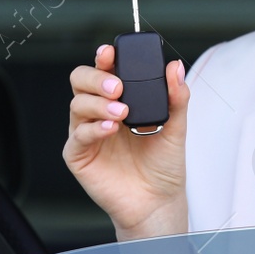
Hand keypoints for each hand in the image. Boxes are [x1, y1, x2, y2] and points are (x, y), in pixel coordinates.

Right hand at [64, 43, 190, 240]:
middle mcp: (98, 111)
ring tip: (122, 112)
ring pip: (77, 104)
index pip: (105, 69)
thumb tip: (175, 67)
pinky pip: (77, 135)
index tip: (111, 52)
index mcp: (119, 98)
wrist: (158, 201)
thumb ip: (176, 96)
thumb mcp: (177, 127)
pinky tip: (110, 128)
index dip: (104, 57)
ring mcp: (86, 132)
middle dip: (96, 77)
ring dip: (98, 103)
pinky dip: (93, 128)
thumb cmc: (163, 165)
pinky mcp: (78, 155)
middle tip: (117, 86)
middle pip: (81, 80)